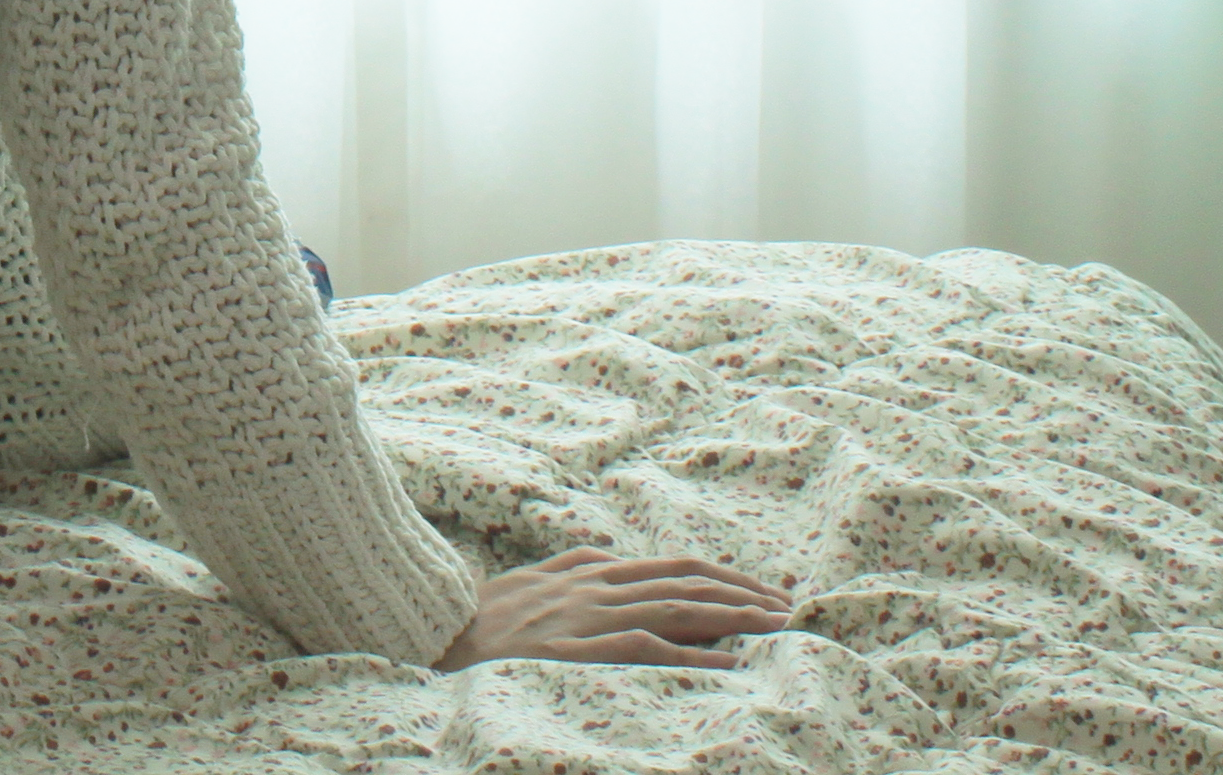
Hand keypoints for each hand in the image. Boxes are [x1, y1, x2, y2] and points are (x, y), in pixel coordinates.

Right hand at [440, 545, 797, 670]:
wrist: (433, 633)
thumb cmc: (480, 617)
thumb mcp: (531, 580)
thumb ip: (572, 567)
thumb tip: (608, 559)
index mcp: (588, 570)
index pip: (674, 566)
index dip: (724, 576)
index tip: (764, 589)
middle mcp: (594, 587)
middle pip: (686, 582)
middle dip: (743, 592)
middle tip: (790, 606)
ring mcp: (586, 617)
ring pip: (675, 608)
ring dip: (733, 616)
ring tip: (776, 626)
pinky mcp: (576, 651)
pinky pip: (645, 649)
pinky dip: (692, 655)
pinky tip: (728, 663)